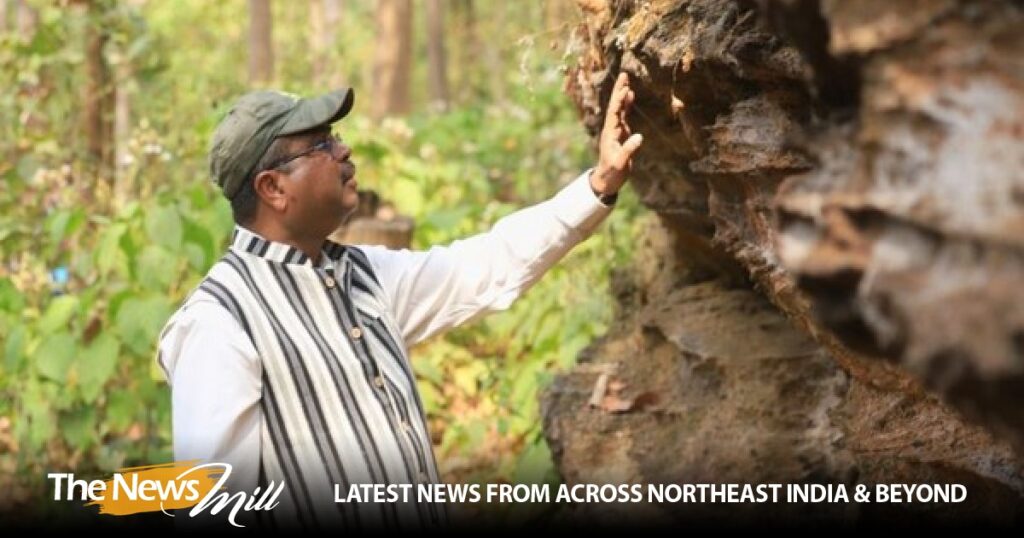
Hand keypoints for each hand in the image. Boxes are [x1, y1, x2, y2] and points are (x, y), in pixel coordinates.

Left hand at [591, 72, 642, 196]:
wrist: (607, 179)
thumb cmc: (613, 172)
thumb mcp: (620, 163)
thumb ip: (629, 150)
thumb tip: (639, 137)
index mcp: (610, 133)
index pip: (615, 113)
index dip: (619, 101)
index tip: (625, 89)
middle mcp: (611, 128)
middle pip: (615, 106)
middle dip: (619, 90)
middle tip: (623, 74)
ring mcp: (616, 130)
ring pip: (619, 108)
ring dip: (622, 94)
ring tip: (626, 79)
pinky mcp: (621, 133)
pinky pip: (623, 115)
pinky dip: (626, 104)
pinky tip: (630, 95)